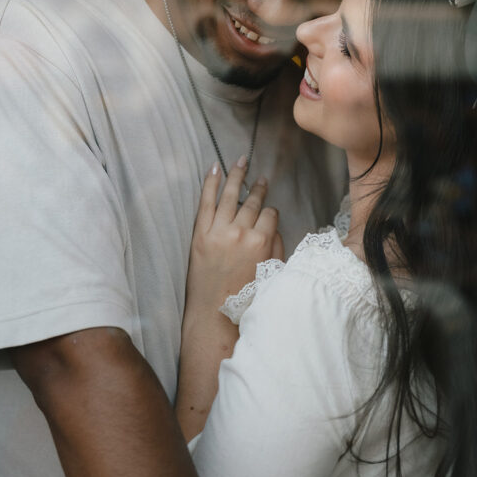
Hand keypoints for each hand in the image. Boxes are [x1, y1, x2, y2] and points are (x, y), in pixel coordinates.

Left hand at [187, 158, 283, 314]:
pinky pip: (206, 201)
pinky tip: (215, 168)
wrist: (213, 314)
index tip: (268, 213)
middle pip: (253, 202)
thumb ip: (275, 246)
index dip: (271, 213)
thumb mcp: (271, 272)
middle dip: (259, 188)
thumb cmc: (245, 297)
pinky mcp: (200, 234)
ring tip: (241, 161)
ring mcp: (218, 231)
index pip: (270, 214)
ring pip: (231, 195)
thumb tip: (272, 226)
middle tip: (261, 179)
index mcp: (261, 242)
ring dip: (237, 175)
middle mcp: (240, 233)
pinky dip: (210, 183)